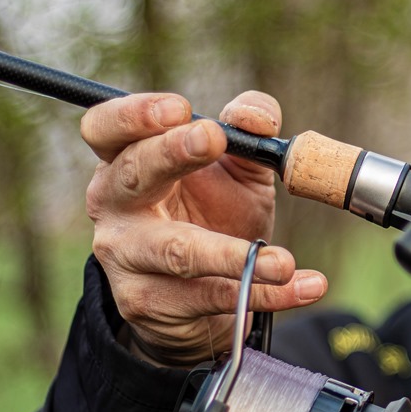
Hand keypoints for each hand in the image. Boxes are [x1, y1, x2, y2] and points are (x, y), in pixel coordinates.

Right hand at [83, 91, 326, 365]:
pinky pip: (213, 297)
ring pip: (178, 252)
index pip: (106, 129)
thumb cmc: (215, 214)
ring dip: (236, 255)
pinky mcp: (147, 304)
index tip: (179, 107)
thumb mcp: (237, 168)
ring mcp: (125, 258)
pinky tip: (303, 286)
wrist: (205, 299)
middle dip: (171, 152)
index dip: (134, 114)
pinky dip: (266, 294)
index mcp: (125, 160)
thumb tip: (256, 117)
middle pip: (131, 175)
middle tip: (215, 138)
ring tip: (284, 261)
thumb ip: (248, 131)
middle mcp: (114, 206)